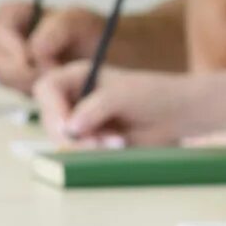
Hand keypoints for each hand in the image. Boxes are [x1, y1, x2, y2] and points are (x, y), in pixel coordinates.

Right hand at [0, 0, 98, 91]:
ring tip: (56, 80)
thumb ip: (56, 29)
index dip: (8, 43)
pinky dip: (34, 92)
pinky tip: (55, 89)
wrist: (109, 55)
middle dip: (19, 69)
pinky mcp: (18, 83)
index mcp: (13, 14)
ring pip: (2, 77)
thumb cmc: (92, 31)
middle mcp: (4, 39)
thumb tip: (33, 52)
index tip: (28, 58)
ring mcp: (8, 62)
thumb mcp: (79, 21)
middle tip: (46, 76)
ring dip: (27, 82)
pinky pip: (16, 91)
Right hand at [36, 64, 196, 144]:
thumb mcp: (123, 95)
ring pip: (64, 138)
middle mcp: (74, 96)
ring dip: (87, 144)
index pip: (47, 89)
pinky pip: (80, 149)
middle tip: (96, 143)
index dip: (52, 108)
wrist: (178, 114)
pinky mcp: (92, 137)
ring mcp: (81, 118)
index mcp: (77, 75)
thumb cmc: (153, 95)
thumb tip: (70, 127)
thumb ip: (95, 108)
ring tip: (117, 142)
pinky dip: (95, 150)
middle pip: (50, 118)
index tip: (67, 127)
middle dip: (72, 134)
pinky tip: (118, 145)